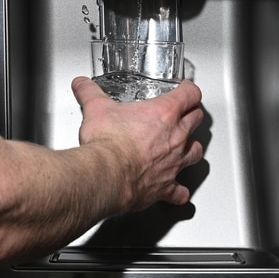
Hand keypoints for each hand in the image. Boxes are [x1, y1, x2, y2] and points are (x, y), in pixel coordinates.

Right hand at [71, 76, 204, 210]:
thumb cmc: (108, 143)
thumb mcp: (96, 109)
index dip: (189, 90)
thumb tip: (82, 85)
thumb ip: (90, 94)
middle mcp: (175, 137)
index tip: (186, 89)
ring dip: (192, 148)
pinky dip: (180, 191)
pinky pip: (180, 191)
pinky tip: (178, 192)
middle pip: (196, 120)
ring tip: (187, 147)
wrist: (106, 175)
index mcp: (164, 113)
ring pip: (195, 152)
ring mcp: (173, 162)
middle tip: (187, 113)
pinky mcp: (166, 186)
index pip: (189, 95)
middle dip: (192, 114)